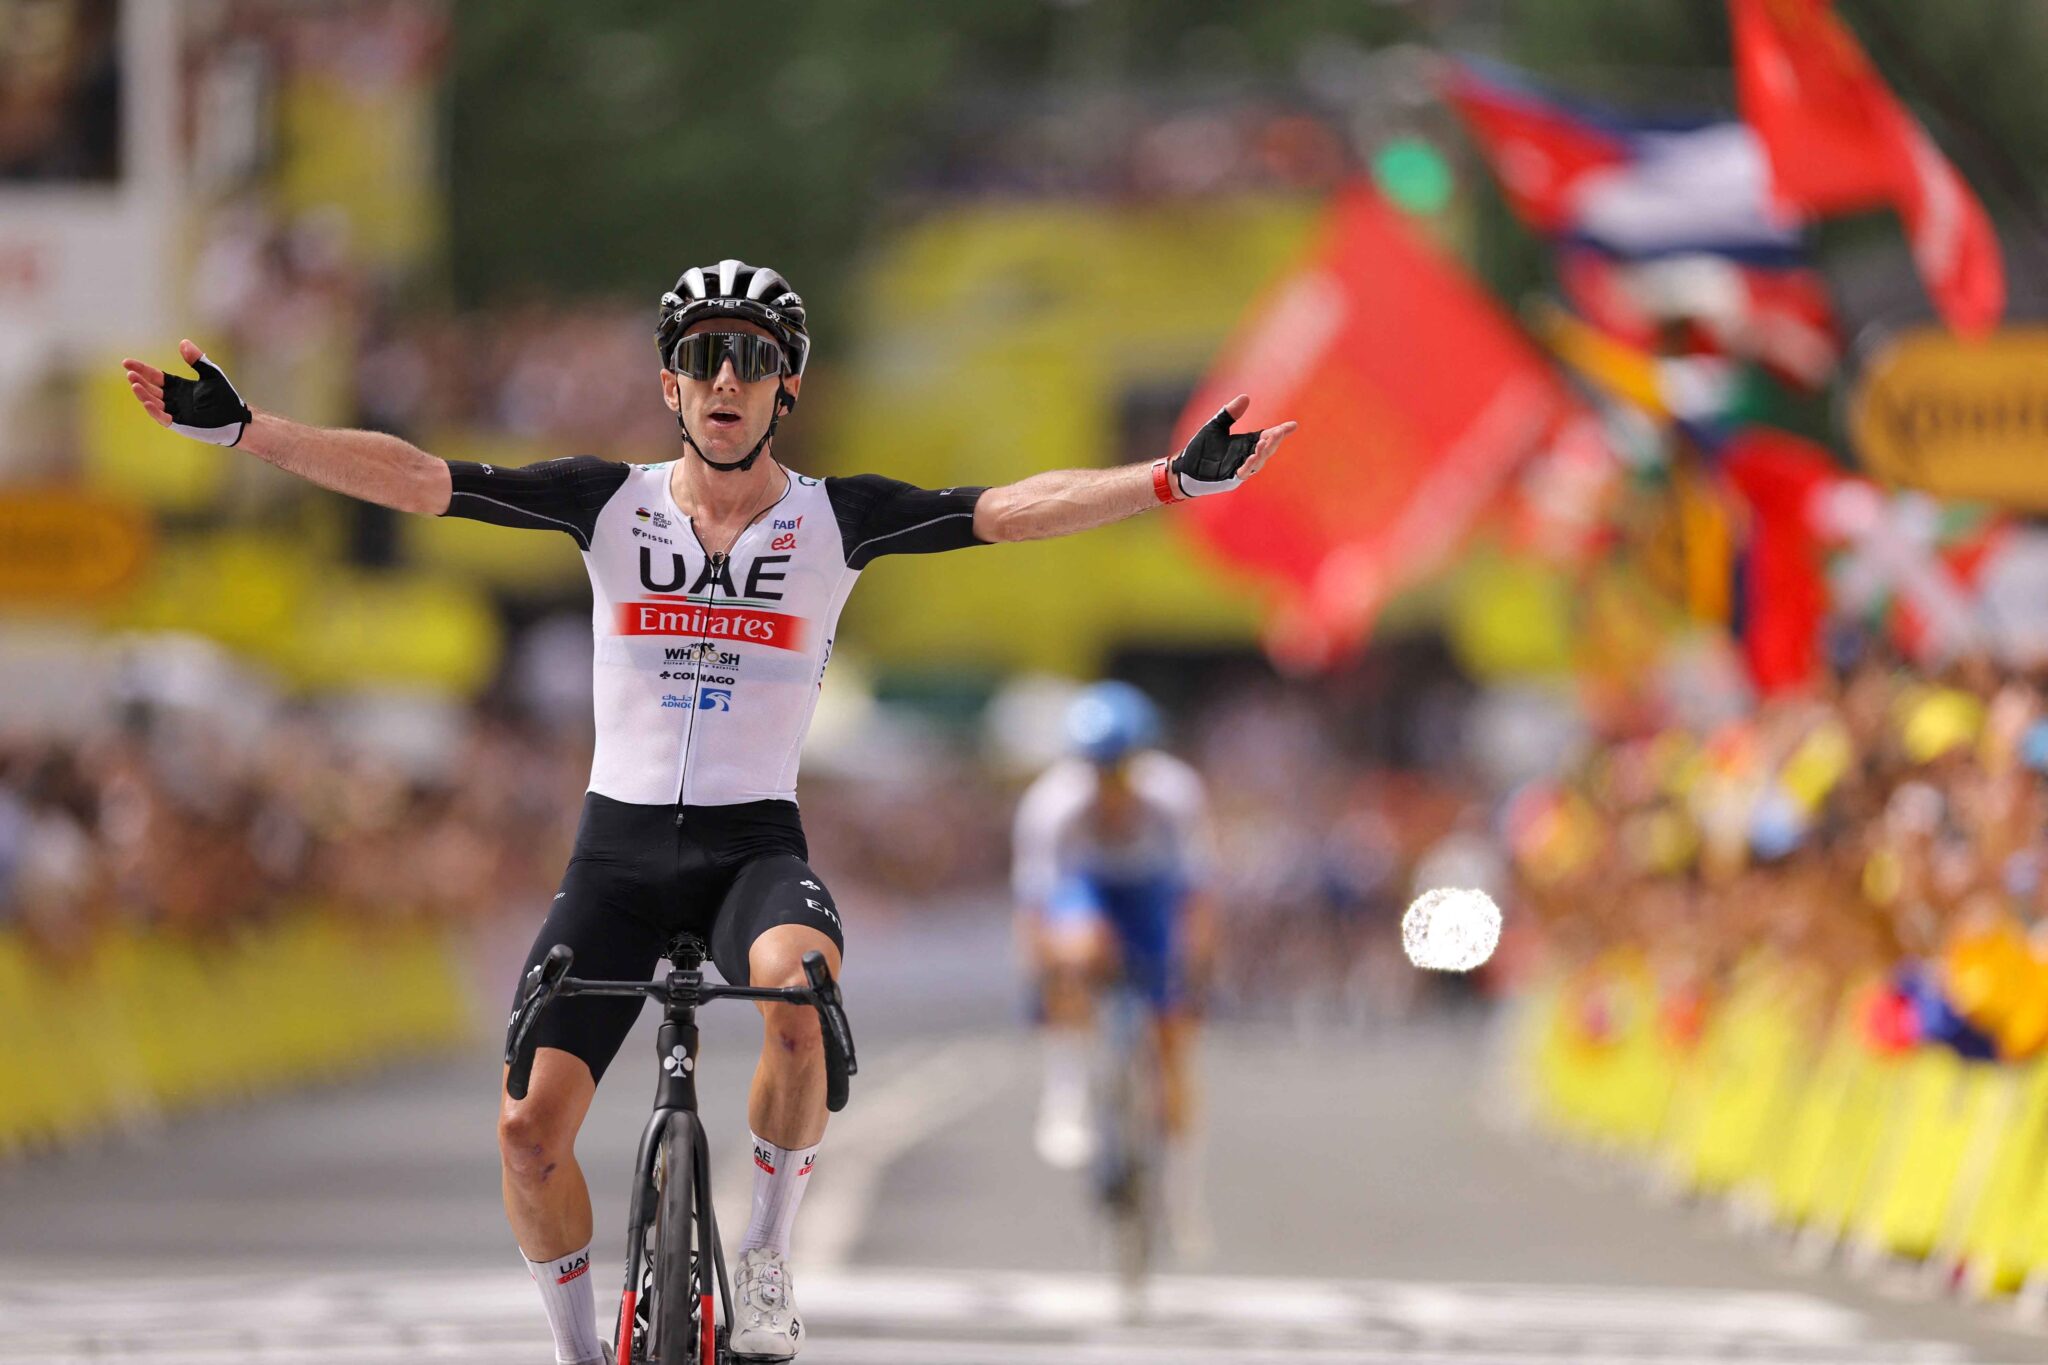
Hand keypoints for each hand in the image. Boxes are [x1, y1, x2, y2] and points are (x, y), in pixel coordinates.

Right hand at [122, 339, 251, 446]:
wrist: (237, 418)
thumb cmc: (224, 397)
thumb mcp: (210, 374)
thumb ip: (197, 360)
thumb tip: (183, 342)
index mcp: (178, 387)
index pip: (155, 377)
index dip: (141, 370)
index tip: (127, 362)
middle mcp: (174, 399)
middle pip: (151, 389)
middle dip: (140, 381)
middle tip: (130, 373)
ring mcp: (176, 412)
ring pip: (154, 403)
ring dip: (144, 395)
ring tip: (134, 384)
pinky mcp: (181, 424)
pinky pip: (164, 418)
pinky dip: (155, 412)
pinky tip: (147, 403)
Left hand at [1167, 394, 1297, 498]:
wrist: (1184, 467)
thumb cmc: (1201, 449)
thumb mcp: (1216, 426)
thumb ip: (1230, 413)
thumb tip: (1246, 397)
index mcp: (1245, 444)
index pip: (1267, 437)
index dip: (1280, 432)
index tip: (1293, 425)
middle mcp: (1246, 457)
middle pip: (1266, 449)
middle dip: (1274, 441)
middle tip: (1280, 431)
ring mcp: (1239, 469)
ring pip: (1258, 461)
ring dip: (1263, 452)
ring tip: (1267, 441)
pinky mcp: (1230, 479)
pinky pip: (1243, 472)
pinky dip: (1249, 464)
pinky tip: (1254, 455)